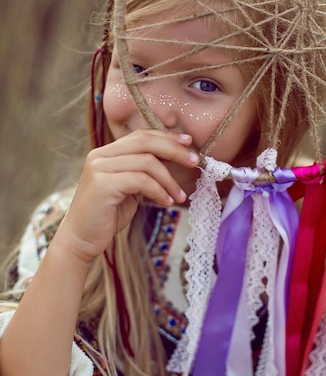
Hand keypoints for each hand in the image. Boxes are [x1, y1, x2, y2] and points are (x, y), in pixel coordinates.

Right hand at [56, 129, 199, 263]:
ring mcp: (99, 168)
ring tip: (179, 196)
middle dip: (174, 150)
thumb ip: (144, 172)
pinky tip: (166, 202)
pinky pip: (141, 180)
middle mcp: (100, 155)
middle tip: (194, 162)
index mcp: (106, 152)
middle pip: (146, 142)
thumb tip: (174, 159)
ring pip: (147, 162)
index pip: (141, 135)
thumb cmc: (107, 215)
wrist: (81, 240)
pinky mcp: (102, 184)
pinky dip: (159, 191)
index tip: (189, 142)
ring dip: (169, 180)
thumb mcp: (129, 188)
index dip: (167, 137)